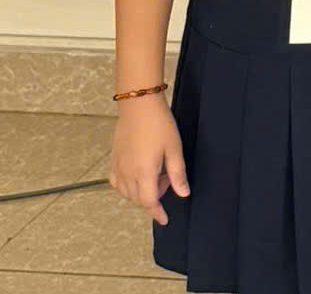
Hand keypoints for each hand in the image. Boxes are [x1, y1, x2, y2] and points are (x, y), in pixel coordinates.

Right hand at [109, 95, 187, 227]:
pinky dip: (127, 186)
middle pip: (138, 199)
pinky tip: (137, 175)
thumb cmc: (159, 124)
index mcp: (144, 173)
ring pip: (126, 193)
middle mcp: (127, 174)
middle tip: (168, 179)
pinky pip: (116, 183)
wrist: (139, 105)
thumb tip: (183, 193)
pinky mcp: (113, 160)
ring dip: (141, 191)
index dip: (157, 213)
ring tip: (156, 172)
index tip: (164, 219)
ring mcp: (118, 167)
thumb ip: (178, 174)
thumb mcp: (174, 148)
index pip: (149, 202)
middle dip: (154, 196)